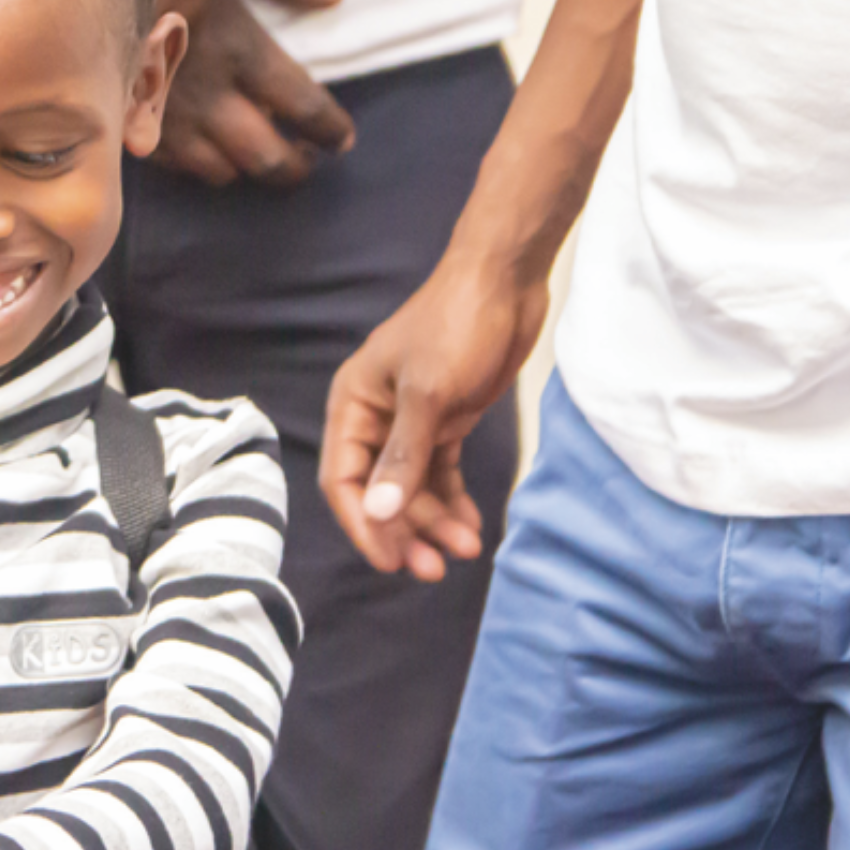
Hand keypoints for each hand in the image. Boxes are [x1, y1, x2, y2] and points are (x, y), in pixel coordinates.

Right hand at [150, 0, 354, 188]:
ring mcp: (166, 116)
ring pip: (219, 170)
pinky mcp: (130, 123)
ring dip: (245, 169)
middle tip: (306, 162)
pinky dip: (197, 165)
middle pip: (266, 155)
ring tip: (257, 160)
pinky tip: (206, 154)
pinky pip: (172, 164)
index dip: (330, 129)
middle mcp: (209, 95)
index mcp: (241, 50)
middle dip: (294, 166)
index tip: (342, 138)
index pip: (304, 107)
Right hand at [321, 253, 546, 580]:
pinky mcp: (447, 419)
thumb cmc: (456, 323)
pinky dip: (454, 500)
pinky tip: (470, 525)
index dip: (363, 524)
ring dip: (435, 521)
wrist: (506, 279)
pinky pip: (441, 473)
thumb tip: (377, 514)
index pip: (342, 480)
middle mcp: (375, 418)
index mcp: (352, 405)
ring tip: (465, 549)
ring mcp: (412, 421)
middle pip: (379, 491)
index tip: (391, 561)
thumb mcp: (428, 394)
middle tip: (433, 569)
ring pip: (413, 487)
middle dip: (406, 531)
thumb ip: (402, 457)